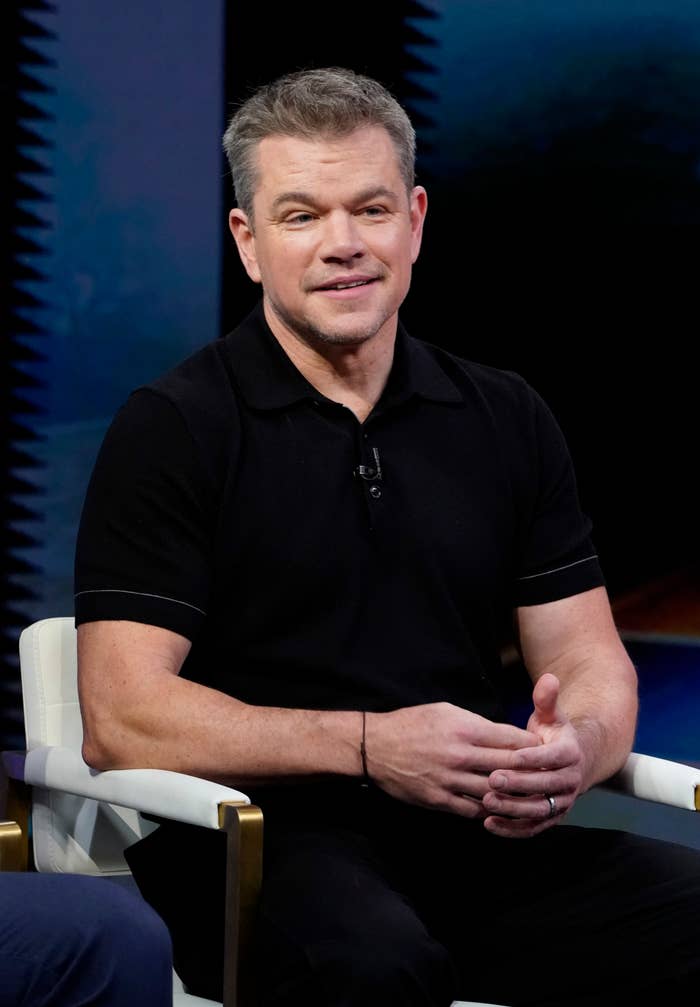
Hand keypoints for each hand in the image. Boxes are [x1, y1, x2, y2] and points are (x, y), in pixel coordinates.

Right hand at [365, 702, 539, 818]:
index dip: (532, 747)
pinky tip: (498, 809)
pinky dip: (488, 810)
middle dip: (530, 772)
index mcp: (465, 729)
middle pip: (508, 767)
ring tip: (528, 796)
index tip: (546, 750)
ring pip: (494, 793)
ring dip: (513, 796)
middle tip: (546, 775)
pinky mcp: (439, 800)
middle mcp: (461, 755)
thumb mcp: (446, 711)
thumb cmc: (413, 723)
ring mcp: (450, 780)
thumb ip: (476, 724)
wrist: (376, 745)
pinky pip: (472, 810)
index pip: (511, 740)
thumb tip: (504, 735)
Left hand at [481, 673, 585, 837]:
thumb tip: (549, 678)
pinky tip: (488, 824)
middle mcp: (570, 781)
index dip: (533, 758)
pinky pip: (532, 827)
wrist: (573, 763)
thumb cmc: (553, 735)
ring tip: (487, 802)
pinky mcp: (551, 818)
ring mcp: (561, 802)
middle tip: (492, 779)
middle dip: (518, 784)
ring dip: (513, 809)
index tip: (512, 757)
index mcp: (570, 754)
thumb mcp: (551, 716)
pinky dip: (512, 829)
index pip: (552, 757)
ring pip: (538, 809)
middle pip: (544, 785)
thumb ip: (546, 700)